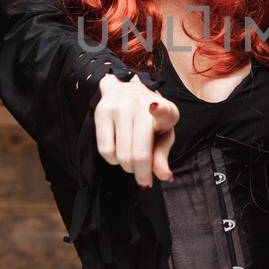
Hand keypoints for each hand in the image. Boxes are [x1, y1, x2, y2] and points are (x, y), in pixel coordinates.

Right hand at [94, 73, 179, 187]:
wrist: (127, 91)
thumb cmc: (150, 119)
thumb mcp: (163, 134)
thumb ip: (163, 156)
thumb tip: (165, 176)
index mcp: (166, 109)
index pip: (162, 110)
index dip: (159, 110)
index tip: (153, 108)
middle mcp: (141, 104)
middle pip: (138, 153)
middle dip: (141, 173)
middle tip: (143, 176)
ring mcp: (120, 107)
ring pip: (121, 155)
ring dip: (127, 167)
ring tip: (131, 160)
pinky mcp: (102, 111)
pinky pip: (105, 149)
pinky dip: (112, 159)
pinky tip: (118, 152)